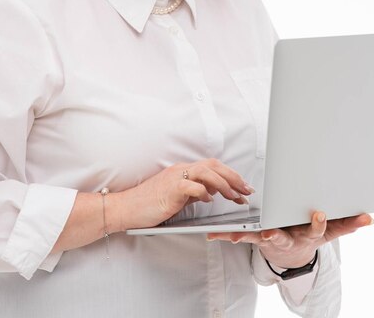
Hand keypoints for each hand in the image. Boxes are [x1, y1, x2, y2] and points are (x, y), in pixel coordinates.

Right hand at [117, 159, 252, 230]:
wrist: (126, 208)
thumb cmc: (150, 204)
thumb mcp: (178, 196)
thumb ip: (195, 191)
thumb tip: (213, 191)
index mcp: (184, 170)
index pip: (213, 167)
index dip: (231, 175)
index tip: (244, 187)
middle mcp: (181, 170)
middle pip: (214, 166)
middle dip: (234, 177)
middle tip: (247, 190)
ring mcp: (175, 177)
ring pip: (206, 172)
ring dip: (224, 184)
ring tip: (234, 196)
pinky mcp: (169, 189)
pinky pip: (191, 186)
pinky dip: (203, 192)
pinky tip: (209, 200)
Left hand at [207, 211, 373, 267]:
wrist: (293, 254)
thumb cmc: (311, 235)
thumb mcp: (331, 232)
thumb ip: (349, 224)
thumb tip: (370, 218)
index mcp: (309, 235)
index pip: (316, 229)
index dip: (317, 222)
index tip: (319, 214)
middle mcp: (290, 239)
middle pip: (284, 237)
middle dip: (277, 236)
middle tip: (270, 233)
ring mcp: (272, 239)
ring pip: (258, 238)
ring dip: (247, 237)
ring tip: (236, 236)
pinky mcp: (257, 237)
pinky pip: (242, 235)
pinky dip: (228, 235)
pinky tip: (213, 234)